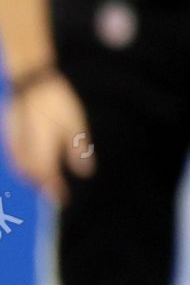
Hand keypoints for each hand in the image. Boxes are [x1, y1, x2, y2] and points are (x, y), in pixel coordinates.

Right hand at [2, 73, 93, 202]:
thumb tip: (86, 172)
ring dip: (33, 179)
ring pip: (22, 170)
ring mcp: (14, 145)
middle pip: (33, 177)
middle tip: (56, 194)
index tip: (63, 201)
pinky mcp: (9, 137)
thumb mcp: (75, 125)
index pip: (49, 179)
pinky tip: (30, 167)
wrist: (31, 83)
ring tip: (45, 183)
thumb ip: (78, 151)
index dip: (55, 191)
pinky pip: (15, 160)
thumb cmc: (57, 103)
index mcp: (43, 151)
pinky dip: (23, 168)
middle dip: (44, 187)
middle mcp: (25, 152)